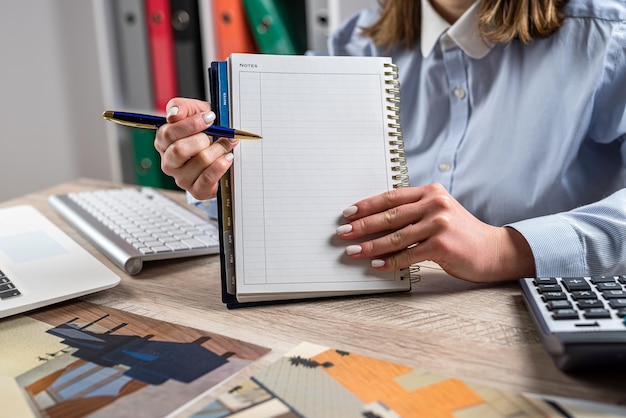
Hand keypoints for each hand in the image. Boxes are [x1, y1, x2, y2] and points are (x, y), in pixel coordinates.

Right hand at [154, 97, 238, 199]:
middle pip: (179, 150)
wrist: (219, 151)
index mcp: (164, 142)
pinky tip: (227, 158)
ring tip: (226, 145)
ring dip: (218, 150)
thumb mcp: (194, 112)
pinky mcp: (197, 190)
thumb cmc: (203, 131)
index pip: (168, 133)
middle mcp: (169, 162)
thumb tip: (174, 114)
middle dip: (203, 139)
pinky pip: (208, 179)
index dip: (191, 124)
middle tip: (218, 134)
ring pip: (199, 162)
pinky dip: (221, 165)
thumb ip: (182, 107)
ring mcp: (181, 178)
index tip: (209, 118)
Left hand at [336, 183, 535, 281]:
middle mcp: (435, 203)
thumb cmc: (461, 235)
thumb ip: (414, 212)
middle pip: (389, 215)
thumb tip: (376, 222)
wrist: (494, 251)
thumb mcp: (439, 213)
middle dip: (362, 225)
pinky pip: (408, 255)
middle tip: (342, 233)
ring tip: (352, 251)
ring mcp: (439, 223)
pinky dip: (389, 262)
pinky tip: (375, 266)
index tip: (347, 213)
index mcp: (431, 192)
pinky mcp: (442, 244)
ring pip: (395, 236)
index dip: (367, 205)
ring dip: (370, 246)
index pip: (391, 196)